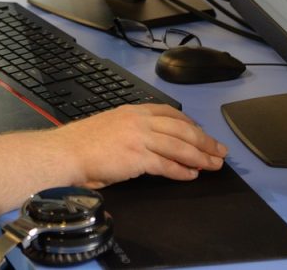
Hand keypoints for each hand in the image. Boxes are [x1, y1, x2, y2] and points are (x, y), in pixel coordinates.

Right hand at [50, 104, 227, 187]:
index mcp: (134, 111)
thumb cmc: (83, 143)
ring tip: (213, 165)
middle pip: (182, 130)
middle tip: (220, 151)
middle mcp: (140, 121)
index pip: (171, 114)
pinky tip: (191, 175)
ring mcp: (140, 138)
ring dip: (200, 157)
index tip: (202, 133)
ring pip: (179, 146)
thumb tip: (150, 143)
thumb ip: (133, 131)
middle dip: (204, 141)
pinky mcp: (138, 157)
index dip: (191, 124)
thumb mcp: (112, 126)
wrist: (67, 153)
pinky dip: (181, 170)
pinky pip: (166, 164)